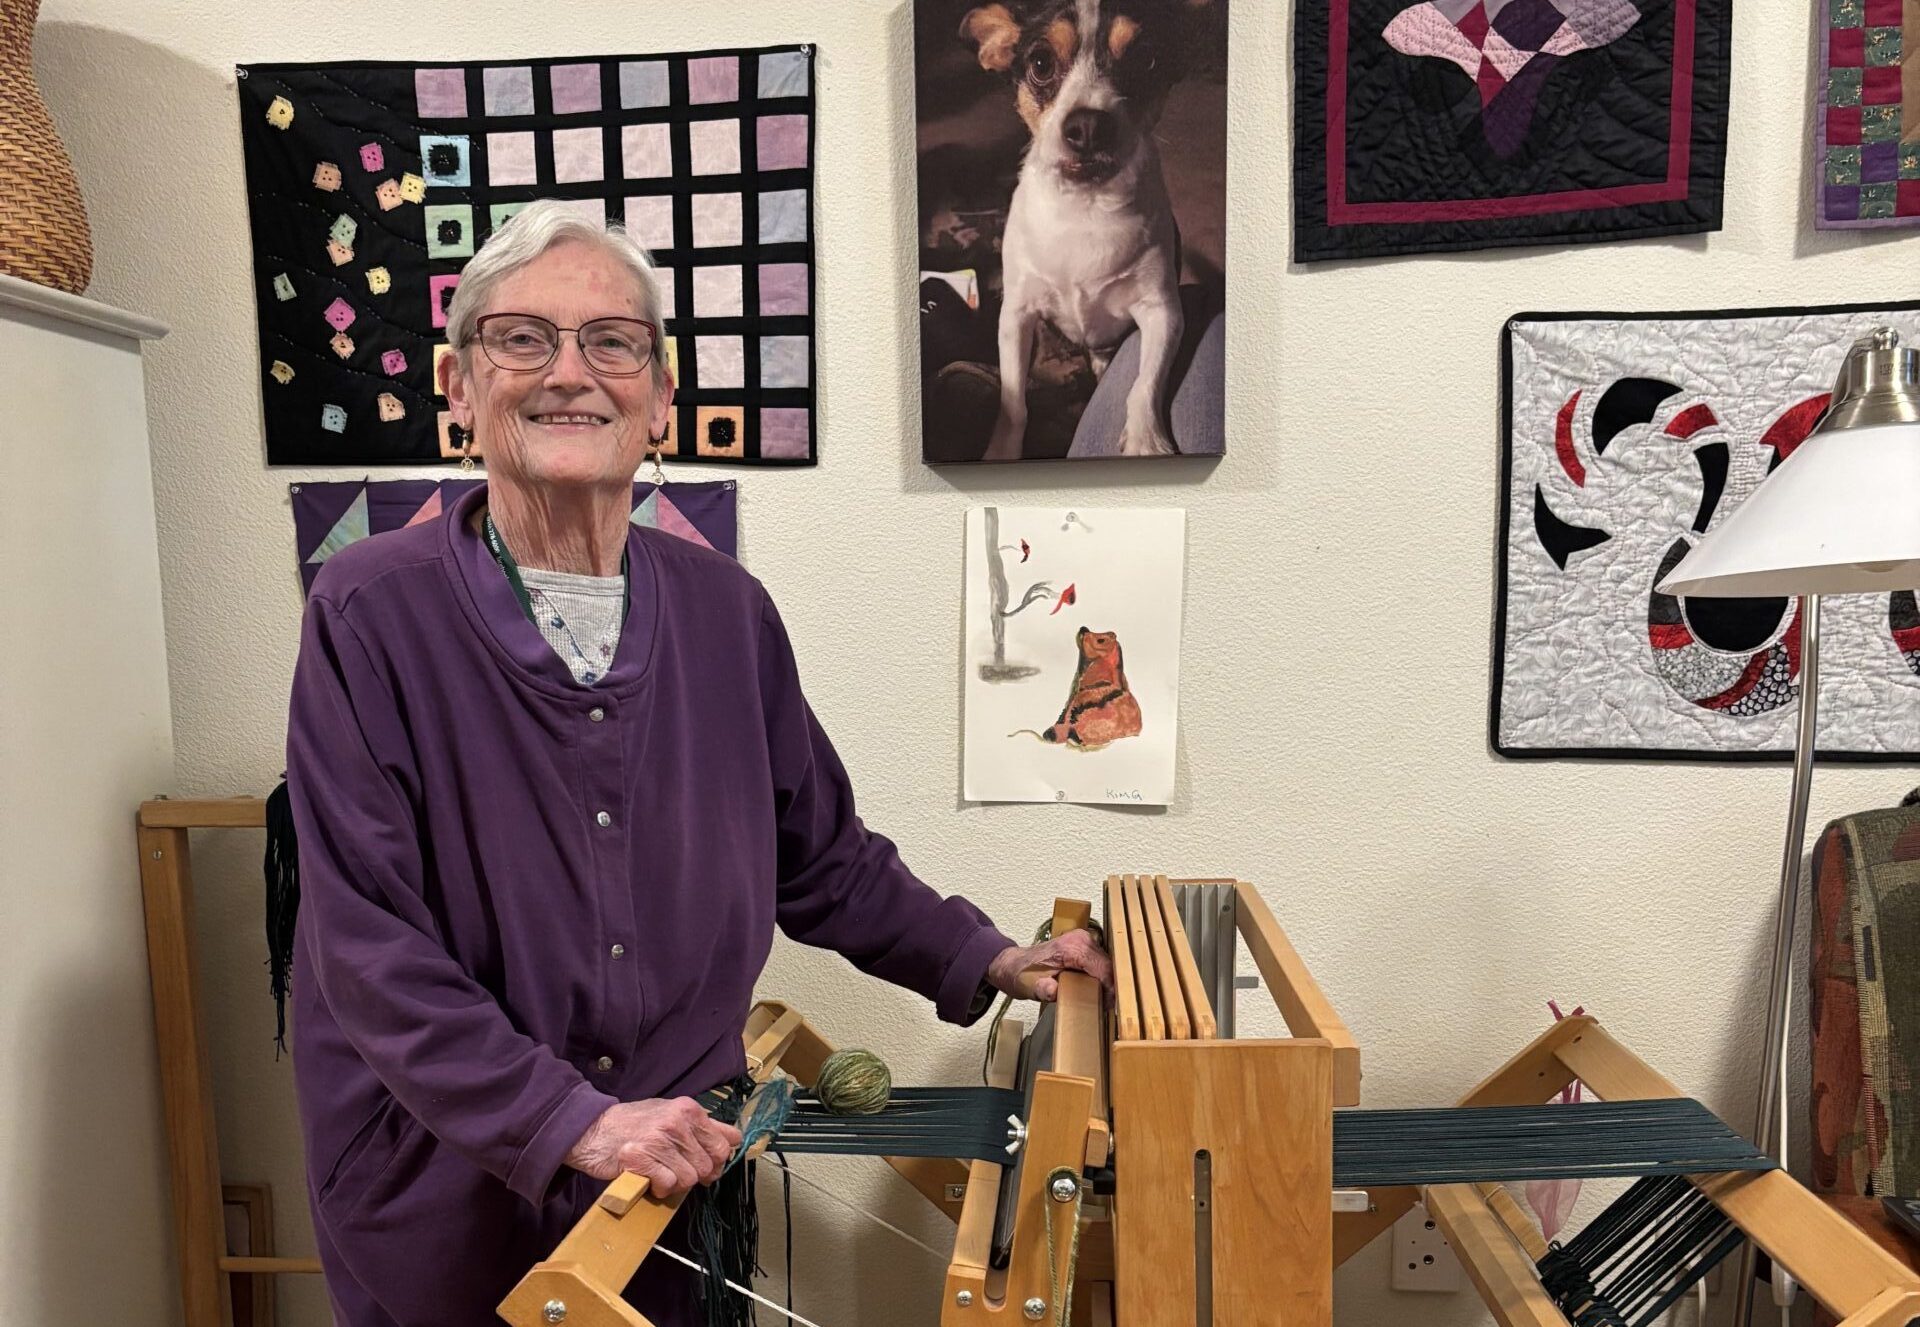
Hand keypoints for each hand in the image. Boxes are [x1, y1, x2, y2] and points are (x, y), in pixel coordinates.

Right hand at [564, 1097, 741, 1197]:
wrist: (593, 1129)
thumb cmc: (635, 1124)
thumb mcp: (672, 1114)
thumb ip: (703, 1127)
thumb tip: (735, 1140)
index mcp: (689, 1109)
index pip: (725, 1143)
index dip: (717, 1160)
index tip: (704, 1163)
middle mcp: (677, 1122)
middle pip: (708, 1166)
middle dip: (694, 1175)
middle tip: (675, 1170)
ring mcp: (658, 1139)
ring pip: (689, 1179)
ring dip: (674, 1182)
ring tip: (657, 1171)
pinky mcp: (641, 1158)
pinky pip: (667, 1185)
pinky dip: (658, 1187)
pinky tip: (647, 1177)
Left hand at [987, 928, 1114, 1001]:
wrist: (1014, 964)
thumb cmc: (1022, 974)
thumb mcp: (1029, 987)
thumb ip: (1042, 989)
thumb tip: (1053, 991)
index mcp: (1071, 948)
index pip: (1104, 968)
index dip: (1110, 989)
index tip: (1107, 1006)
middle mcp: (1082, 939)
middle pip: (1110, 966)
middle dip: (1112, 987)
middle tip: (1105, 1007)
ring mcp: (1085, 940)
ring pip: (1109, 964)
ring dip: (1109, 982)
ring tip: (1102, 1001)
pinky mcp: (1085, 945)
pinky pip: (1102, 962)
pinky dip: (1103, 977)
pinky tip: (1097, 990)